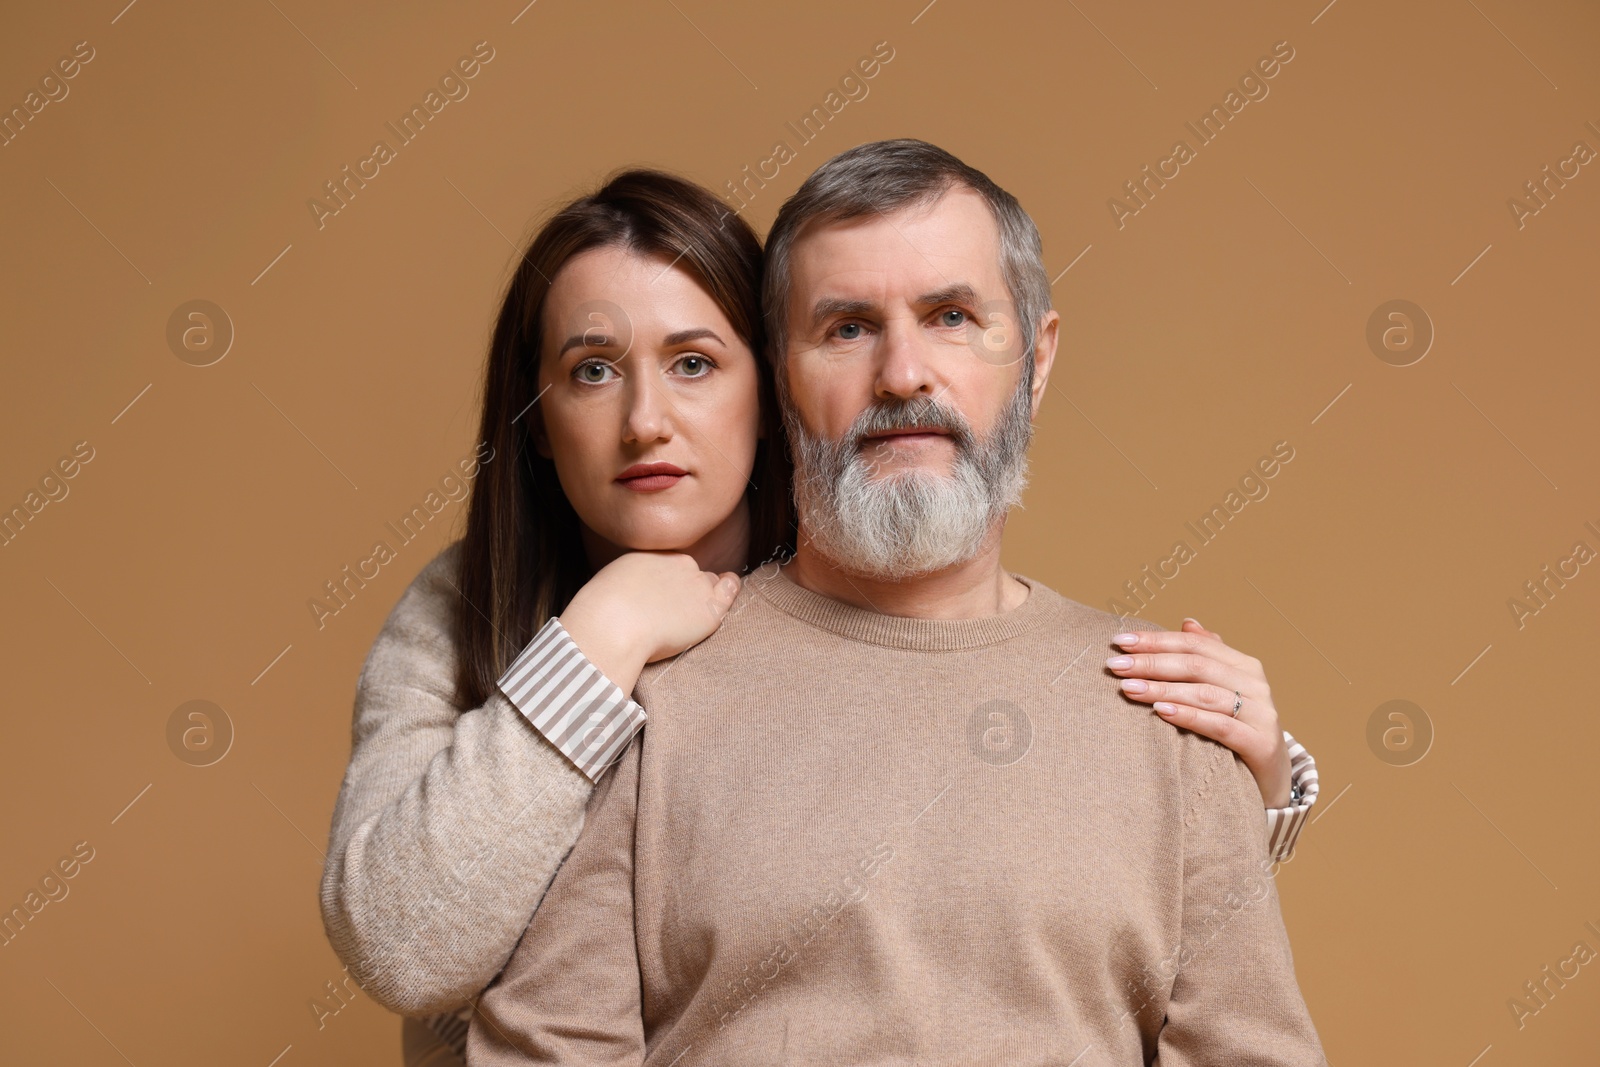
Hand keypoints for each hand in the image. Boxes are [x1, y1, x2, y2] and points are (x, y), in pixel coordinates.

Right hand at [559, 552, 740, 693]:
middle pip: (693, 573)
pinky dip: (729, 591)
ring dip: (706, 595)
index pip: (673, 565)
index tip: (666, 594)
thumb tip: (634, 593)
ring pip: (711, 584)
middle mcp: (679, 564)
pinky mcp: (710, 610)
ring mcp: (697, 586)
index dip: (672, 581)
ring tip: (695, 613)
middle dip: (689, 589)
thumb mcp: (613, 582)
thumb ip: (632, 582)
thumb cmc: (602, 610)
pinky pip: (729, 592)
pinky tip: (727, 593)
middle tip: (676, 610)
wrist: (613, 624)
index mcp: (654, 556)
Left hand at [1105, 617, 1291, 807]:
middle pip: (1196, 665)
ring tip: (1128, 688)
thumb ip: (1208, 657)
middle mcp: (1255, 684)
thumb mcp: (1224, 691)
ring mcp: (1261, 714)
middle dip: (1151, 662)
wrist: (1273, 778)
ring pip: (1204, 693)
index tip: (1119, 640)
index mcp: (1243, 665)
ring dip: (1162, 688)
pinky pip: (1220, 726)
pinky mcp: (1261, 743)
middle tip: (1115, 665)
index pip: (1193, 644)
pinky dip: (1189, 716)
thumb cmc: (1239, 731)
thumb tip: (1187, 623)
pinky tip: (1161, 711)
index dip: (1156, 640)